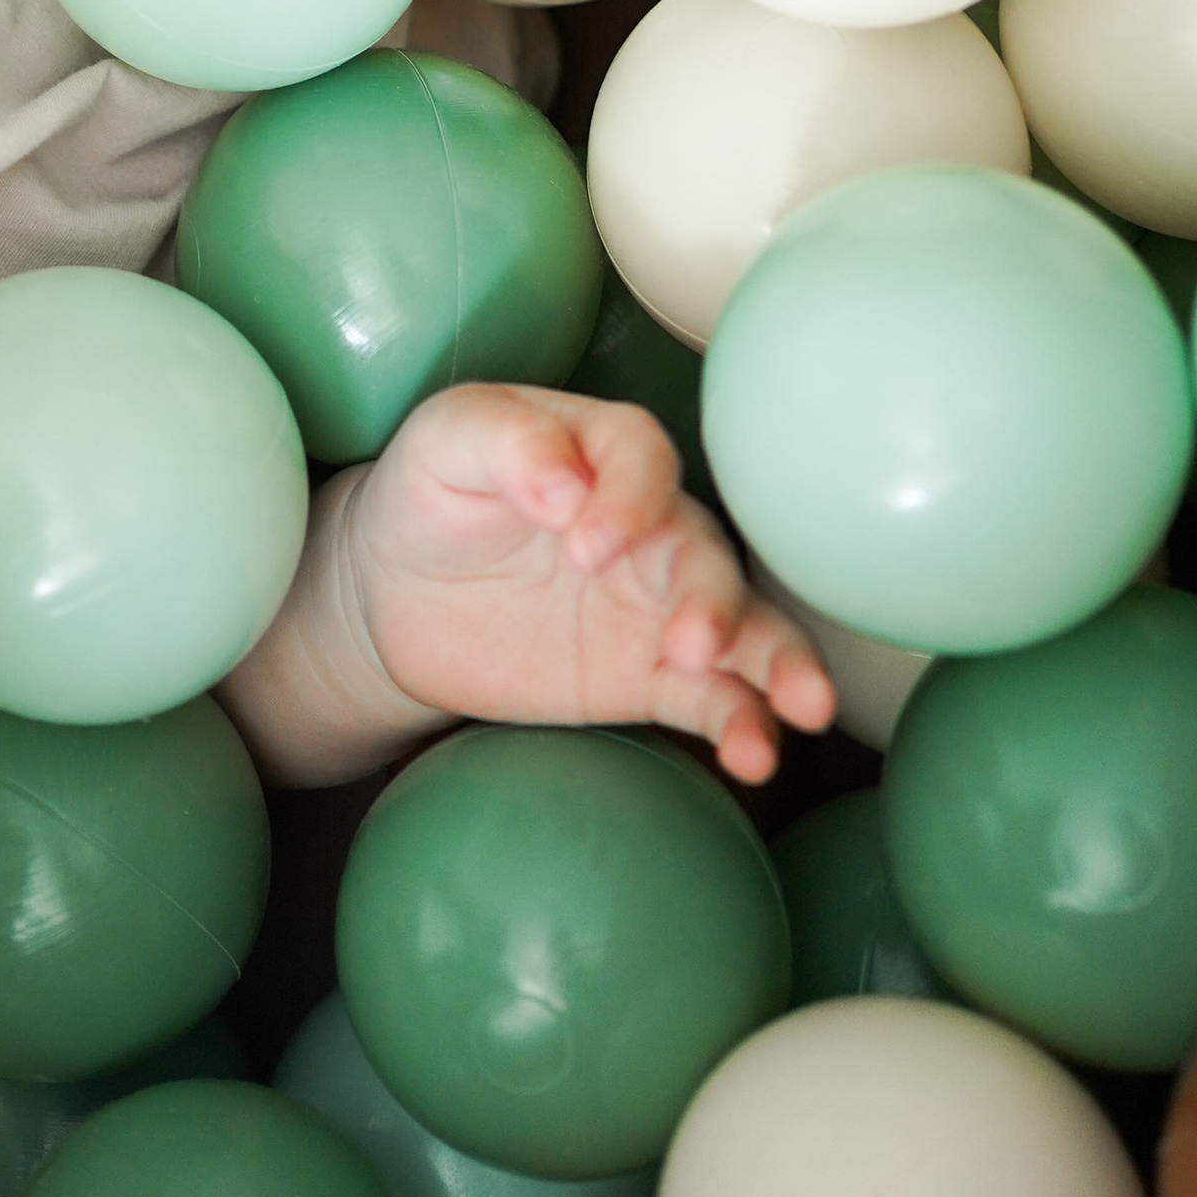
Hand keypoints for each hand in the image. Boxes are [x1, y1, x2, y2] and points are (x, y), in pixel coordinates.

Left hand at [349, 383, 835, 785]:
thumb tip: (566, 488)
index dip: (627, 498)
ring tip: (800, 706)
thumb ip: (506, 442)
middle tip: (689, 643)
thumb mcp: (443, 441)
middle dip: (710, 596)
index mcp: (603, 450)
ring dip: (776, 662)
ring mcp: (657, 604)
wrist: (396, 593)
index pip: (641, 456)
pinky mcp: (650, 675)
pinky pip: (712, 697)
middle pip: (703, 550)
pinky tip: (755, 755)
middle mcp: (650, 523)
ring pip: (741, 626)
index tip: (586, 548)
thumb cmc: (430, 491)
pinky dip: (743, 723)